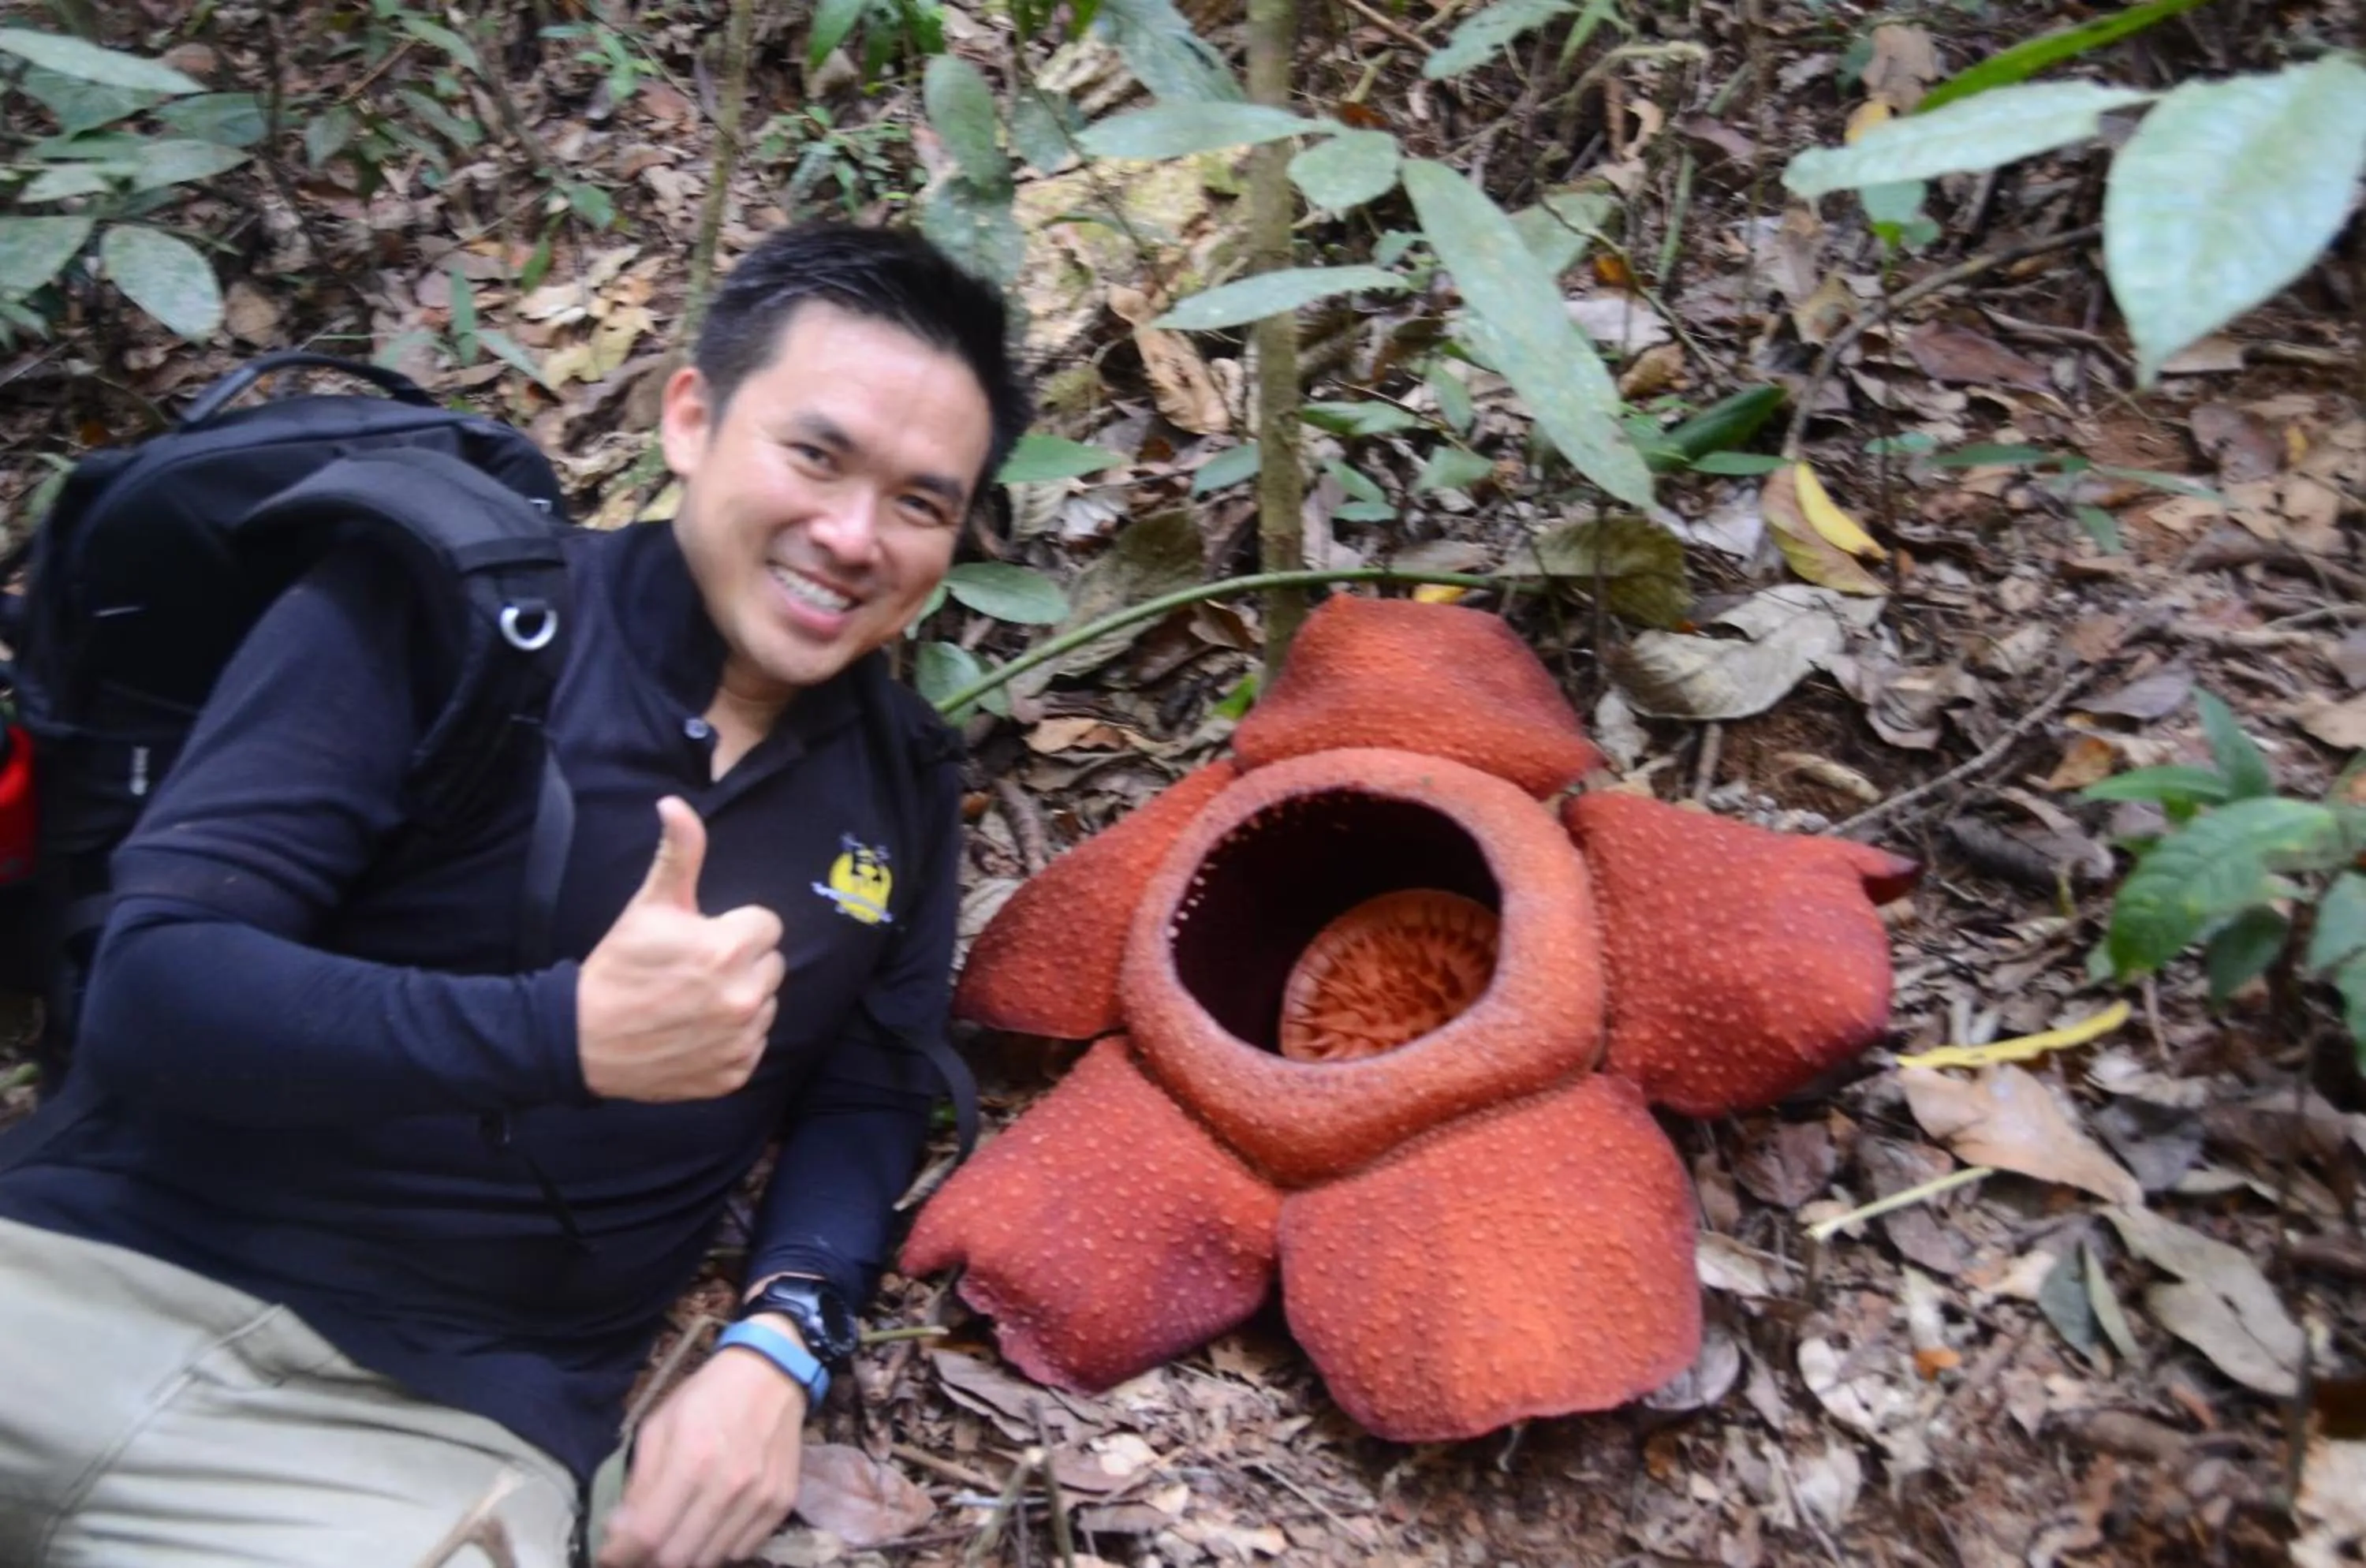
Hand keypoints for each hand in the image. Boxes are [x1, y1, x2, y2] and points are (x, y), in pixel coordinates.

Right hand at [578, 797, 785, 1101]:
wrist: (581, 1039)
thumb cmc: (619, 966)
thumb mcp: (649, 905)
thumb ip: (679, 853)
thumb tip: (676, 804)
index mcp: (730, 949)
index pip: (767, 926)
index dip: (735, 928)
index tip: (703, 938)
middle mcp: (744, 998)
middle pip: (771, 966)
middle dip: (742, 963)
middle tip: (696, 970)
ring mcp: (740, 1041)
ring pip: (766, 1005)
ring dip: (740, 1001)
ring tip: (694, 1001)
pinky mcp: (733, 1075)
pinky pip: (753, 1047)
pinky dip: (732, 1042)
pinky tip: (695, 1032)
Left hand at [595, 1322, 810, 1567]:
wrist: (771, 1374)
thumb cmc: (706, 1396)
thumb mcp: (659, 1427)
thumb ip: (640, 1482)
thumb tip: (618, 1532)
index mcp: (692, 1459)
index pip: (647, 1534)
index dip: (619, 1554)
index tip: (609, 1556)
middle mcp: (729, 1485)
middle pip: (676, 1558)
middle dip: (648, 1560)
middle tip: (640, 1547)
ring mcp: (760, 1498)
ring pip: (709, 1560)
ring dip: (683, 1556)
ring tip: (673, 1536)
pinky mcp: (782, 1504)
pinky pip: (741, 1550)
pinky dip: (718, 1548)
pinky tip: (709, 1525)